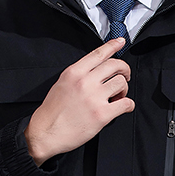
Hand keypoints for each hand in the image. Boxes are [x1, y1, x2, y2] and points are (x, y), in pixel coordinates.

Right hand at [25, 40, 133, 164]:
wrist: (46, 133)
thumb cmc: (52, 112)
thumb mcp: (62, 84)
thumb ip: (79, 74)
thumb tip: (97, 71)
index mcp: (74, 73)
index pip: (98, 53)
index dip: (112, 46)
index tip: (120, 42)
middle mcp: (85, 82)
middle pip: (115, 65)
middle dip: (124, 70)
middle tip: (125, 76)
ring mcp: (94, 98)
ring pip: (122, 83)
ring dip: (124, 89)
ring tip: (117, 96)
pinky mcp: (102, 114)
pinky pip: (126, 103)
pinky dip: (128, 104)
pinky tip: (124, 106)